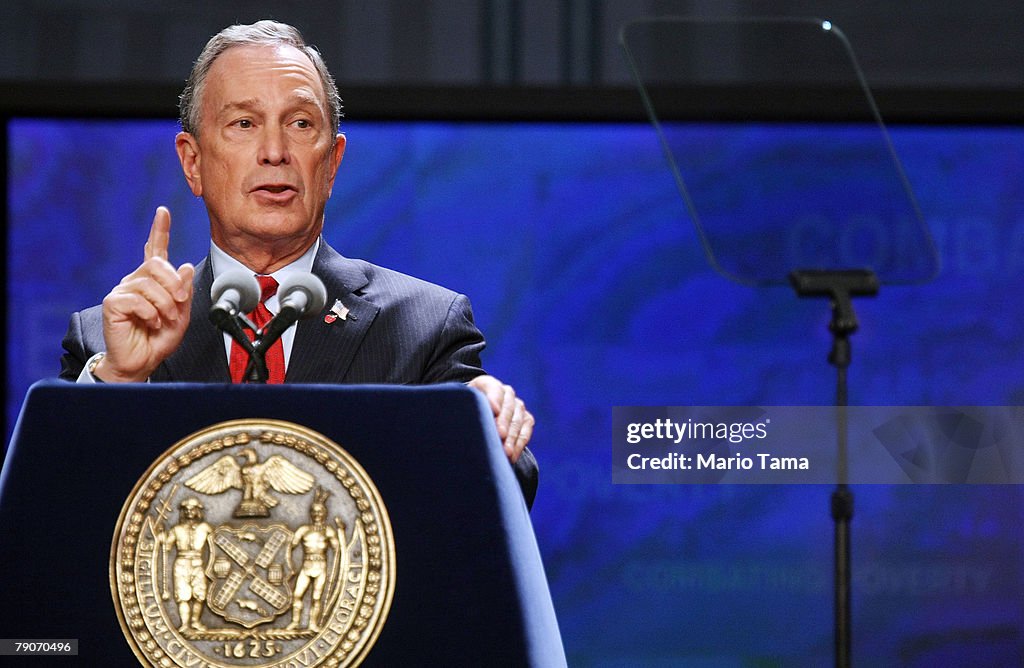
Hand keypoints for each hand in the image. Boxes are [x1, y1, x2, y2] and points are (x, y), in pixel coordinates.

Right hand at [95, 207, 194, 381]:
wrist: (142, 362)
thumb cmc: (159, 339)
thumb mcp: (181, 316)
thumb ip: (184, 292)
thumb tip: (185, 266)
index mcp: (153, 281)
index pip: (155, 250)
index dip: (159, 230)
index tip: (163, 211)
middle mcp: (136, 281)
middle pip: (158, 265)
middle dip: (175, 285)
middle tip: (180, 303)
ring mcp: (123, 290)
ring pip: (151, 285)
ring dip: (166, 306)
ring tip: (164, 320)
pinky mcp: (113, 303)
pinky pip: (137, 300)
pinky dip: (150, 314)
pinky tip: (150, 323)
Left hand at [467, 375, 533, 463]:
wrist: (478, 414)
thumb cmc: (467, 410)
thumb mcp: (461, 406)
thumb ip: (462, 410)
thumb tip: (459, 423)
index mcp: (486, 384)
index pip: (492, 389)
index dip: (494, 399)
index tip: (494, 410)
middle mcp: (506, 393)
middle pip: (507, 406)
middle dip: (504, 422)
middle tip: (500, 435)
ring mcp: (517, 405)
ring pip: (518, 419)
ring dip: (512, 437)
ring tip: (506, 452)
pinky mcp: (526, 418)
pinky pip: (526, 430)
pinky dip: (519, 444)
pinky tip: (512, 455)